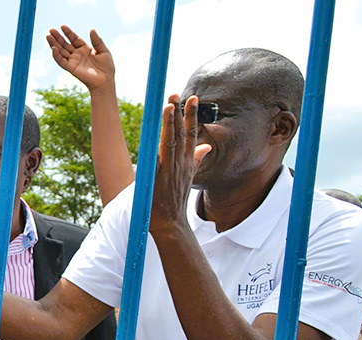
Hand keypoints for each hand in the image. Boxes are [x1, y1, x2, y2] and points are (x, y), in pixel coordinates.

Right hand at [47, 26, 114, 90]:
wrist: (105, 81)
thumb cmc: (106, 67)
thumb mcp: (103, 51)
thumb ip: (97, 41)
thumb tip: (92, 29)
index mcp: (85, 49)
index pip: (74, 38)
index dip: (68, 32)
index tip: (62, 26)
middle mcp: (77, 54)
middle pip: (65, 44)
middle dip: (58, 37)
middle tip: (51, 30)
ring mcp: (73, 61)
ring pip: (61, 51)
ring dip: (54, 44)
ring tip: (48, 36)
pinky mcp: (71, 68)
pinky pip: (61, 61)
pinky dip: (56, 55)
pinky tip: (53, 48)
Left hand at [149, 95, 210, 236]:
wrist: (171, 223)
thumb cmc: (176, 200)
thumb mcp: (189, 176)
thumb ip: (196, 159)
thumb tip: (206, 146)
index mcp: (188, 162)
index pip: (191, 133)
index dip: (191, 116)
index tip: (192, 98)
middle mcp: (181, 163)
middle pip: (181, 133)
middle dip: (179, 112)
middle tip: (176, 93)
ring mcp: (171, 170)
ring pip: (171, 141)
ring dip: (170, 122)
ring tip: (168, 105)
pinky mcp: (159, 177)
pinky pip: (158, 157)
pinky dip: (158, 143)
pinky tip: (156, 131)